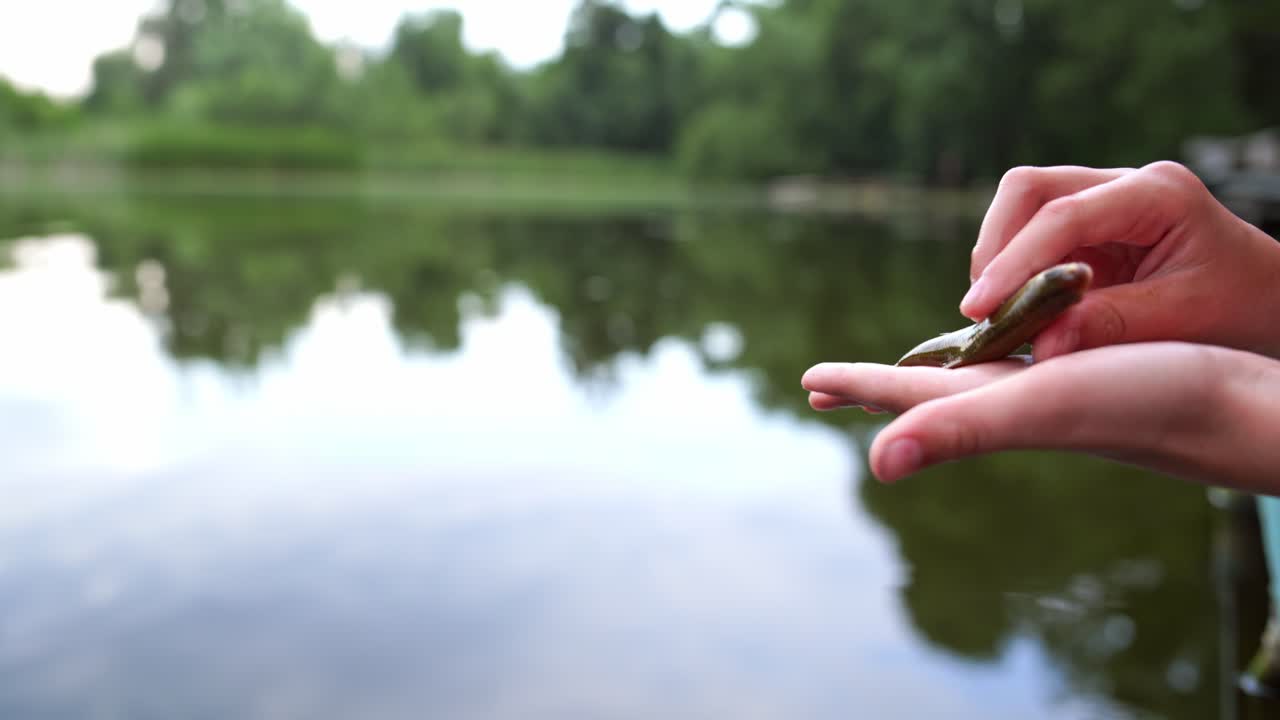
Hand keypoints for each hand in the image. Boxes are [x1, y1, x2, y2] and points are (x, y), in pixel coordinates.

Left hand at [803, 343, 1279, 492]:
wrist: (1243, 413)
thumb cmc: (1151, 405)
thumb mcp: (1044, 406)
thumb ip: (960, 430)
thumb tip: (876, 464)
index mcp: (990, 406)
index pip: (904, 395)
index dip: (854, 385)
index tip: (806, 381)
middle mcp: (1015, 404)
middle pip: (927, 393)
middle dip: (877, 387)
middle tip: (831, 385)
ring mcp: (1056, 393)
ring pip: (973, 379)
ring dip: (931, 373)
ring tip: (907, 369)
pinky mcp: (1097, 374)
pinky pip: (1027, 359)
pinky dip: (998, 352)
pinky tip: (1007, 350)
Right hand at [962, 162, 1279, 360]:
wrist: (1271, 300)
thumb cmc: (1243, 307)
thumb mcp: (1184, 319)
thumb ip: (1109, 326)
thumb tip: (1039, 347)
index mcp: (1158, 194)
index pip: (1063, 216)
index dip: (1013, 262)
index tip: (980, 307)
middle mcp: (1125, 185)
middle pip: (1029, 189)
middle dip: (996, 246)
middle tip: (983, 308)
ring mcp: (1104, 201)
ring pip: (1021, 206)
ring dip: (1000, 257)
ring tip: (999, 313)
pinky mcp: (1089, 228)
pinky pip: (1033, 235)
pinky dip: (1014, 270)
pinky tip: (1017, 309)